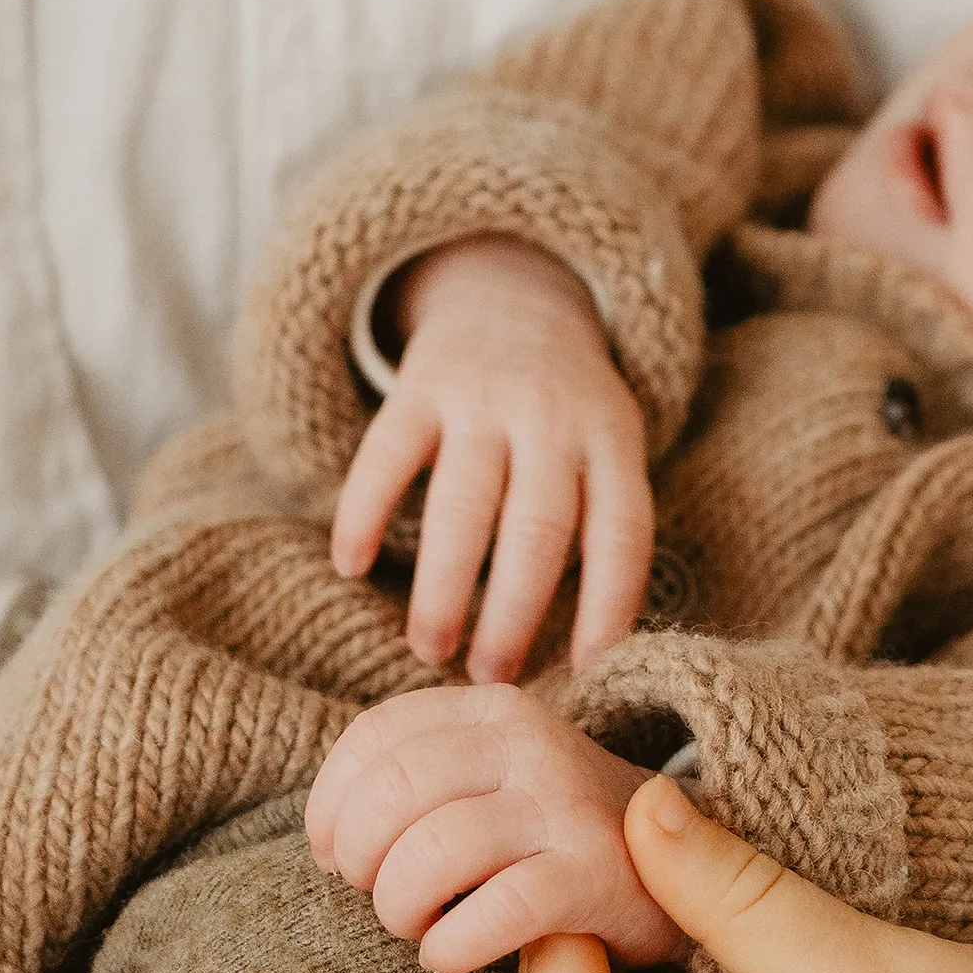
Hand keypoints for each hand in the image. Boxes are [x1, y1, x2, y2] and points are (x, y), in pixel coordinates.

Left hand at [304, 683, 684, 972]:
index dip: (330, 804)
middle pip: (392, 791)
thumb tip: (326, 838)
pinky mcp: (596, 875)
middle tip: (371, 894)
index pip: (375, 736)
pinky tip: (449, 955)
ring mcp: (566, 805)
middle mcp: (531, 742)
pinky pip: (492, 913)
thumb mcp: (491, 774)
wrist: (686, 865)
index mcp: (493, 707)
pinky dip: (448, 946)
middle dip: (356, 858)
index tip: (330, 854)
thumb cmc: (552, 831)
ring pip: (431, 852)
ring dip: (396, 907)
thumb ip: (417, 775)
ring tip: (414, 926)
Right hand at [330, 233, 654, 683]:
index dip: (610, 604)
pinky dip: (364, 511)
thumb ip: (601, 527)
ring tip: (429, 649)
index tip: (586, 671)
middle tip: (489, 676)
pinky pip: (387, 454)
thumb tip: (583, 658)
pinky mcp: (419, 387)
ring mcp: (484, 399)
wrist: (515, 296)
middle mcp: (553, 419)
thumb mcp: (609, 452)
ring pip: (462, 501)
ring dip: (444, 584)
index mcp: (612, 443)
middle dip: (513, 611)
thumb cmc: (568, 417)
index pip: (622, 531)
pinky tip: (350, 566)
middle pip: (538, 526)